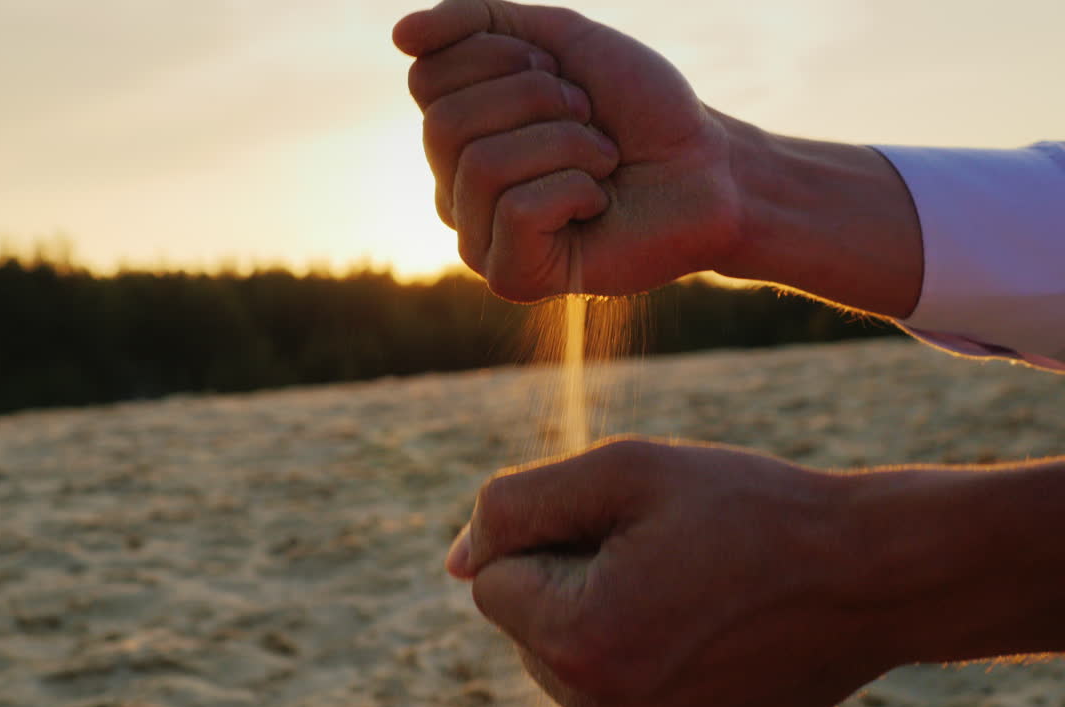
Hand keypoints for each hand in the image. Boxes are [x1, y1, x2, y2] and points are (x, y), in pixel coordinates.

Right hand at [394, 0, 743, 301]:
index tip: (562, 74)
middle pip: (443, 124)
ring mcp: (478, 239)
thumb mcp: (558, 37)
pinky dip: (575, 189)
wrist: (709, 168)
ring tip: (602, 161)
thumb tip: (399, 35)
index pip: (426, 79)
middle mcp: (454, 189)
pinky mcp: (511, 279)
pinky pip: (515, 211)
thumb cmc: (639, 109)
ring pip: (481, 165)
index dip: (504, 58)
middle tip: (588, 118)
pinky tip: (599, 204)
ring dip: (565, 144)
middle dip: (536, 101)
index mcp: (456, 135)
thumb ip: (478, 22)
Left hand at [446, 438, 889, 706]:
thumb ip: (515, 506)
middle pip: (524, 620)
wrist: (868, 577)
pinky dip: (635, 644)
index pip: (490, 578)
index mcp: (579, 645)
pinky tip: (699, 622)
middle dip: (571, 574)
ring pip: (561, 651)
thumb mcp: (623, 471)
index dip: (551, 533)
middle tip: (665, 554)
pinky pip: (607, 681)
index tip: (630, 528)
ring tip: (687, 586)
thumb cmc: (748, 510)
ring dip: (602, 608)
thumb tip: (455, 561)